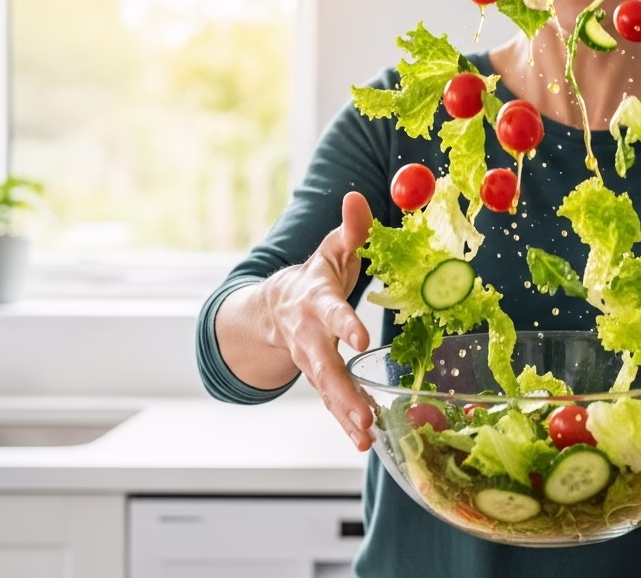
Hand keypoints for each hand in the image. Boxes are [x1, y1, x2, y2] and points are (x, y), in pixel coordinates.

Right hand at [261, 191, 375, 450]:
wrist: (275, 308)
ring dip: (344, 415)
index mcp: (315, 301)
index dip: (342, 323)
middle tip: (362, 414)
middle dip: (341, 391)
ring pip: (325, 391)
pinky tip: (365, 443)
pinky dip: (345, 424)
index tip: (358, 336)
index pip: (330, 311)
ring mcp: (310, 361)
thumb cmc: (315, 277)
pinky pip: (331, 404)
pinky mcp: (319, 379)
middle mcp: (308, 336)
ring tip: (365, 437)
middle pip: (323, 365)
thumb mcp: (332, 250)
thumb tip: (358, 197)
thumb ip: (350, 229)